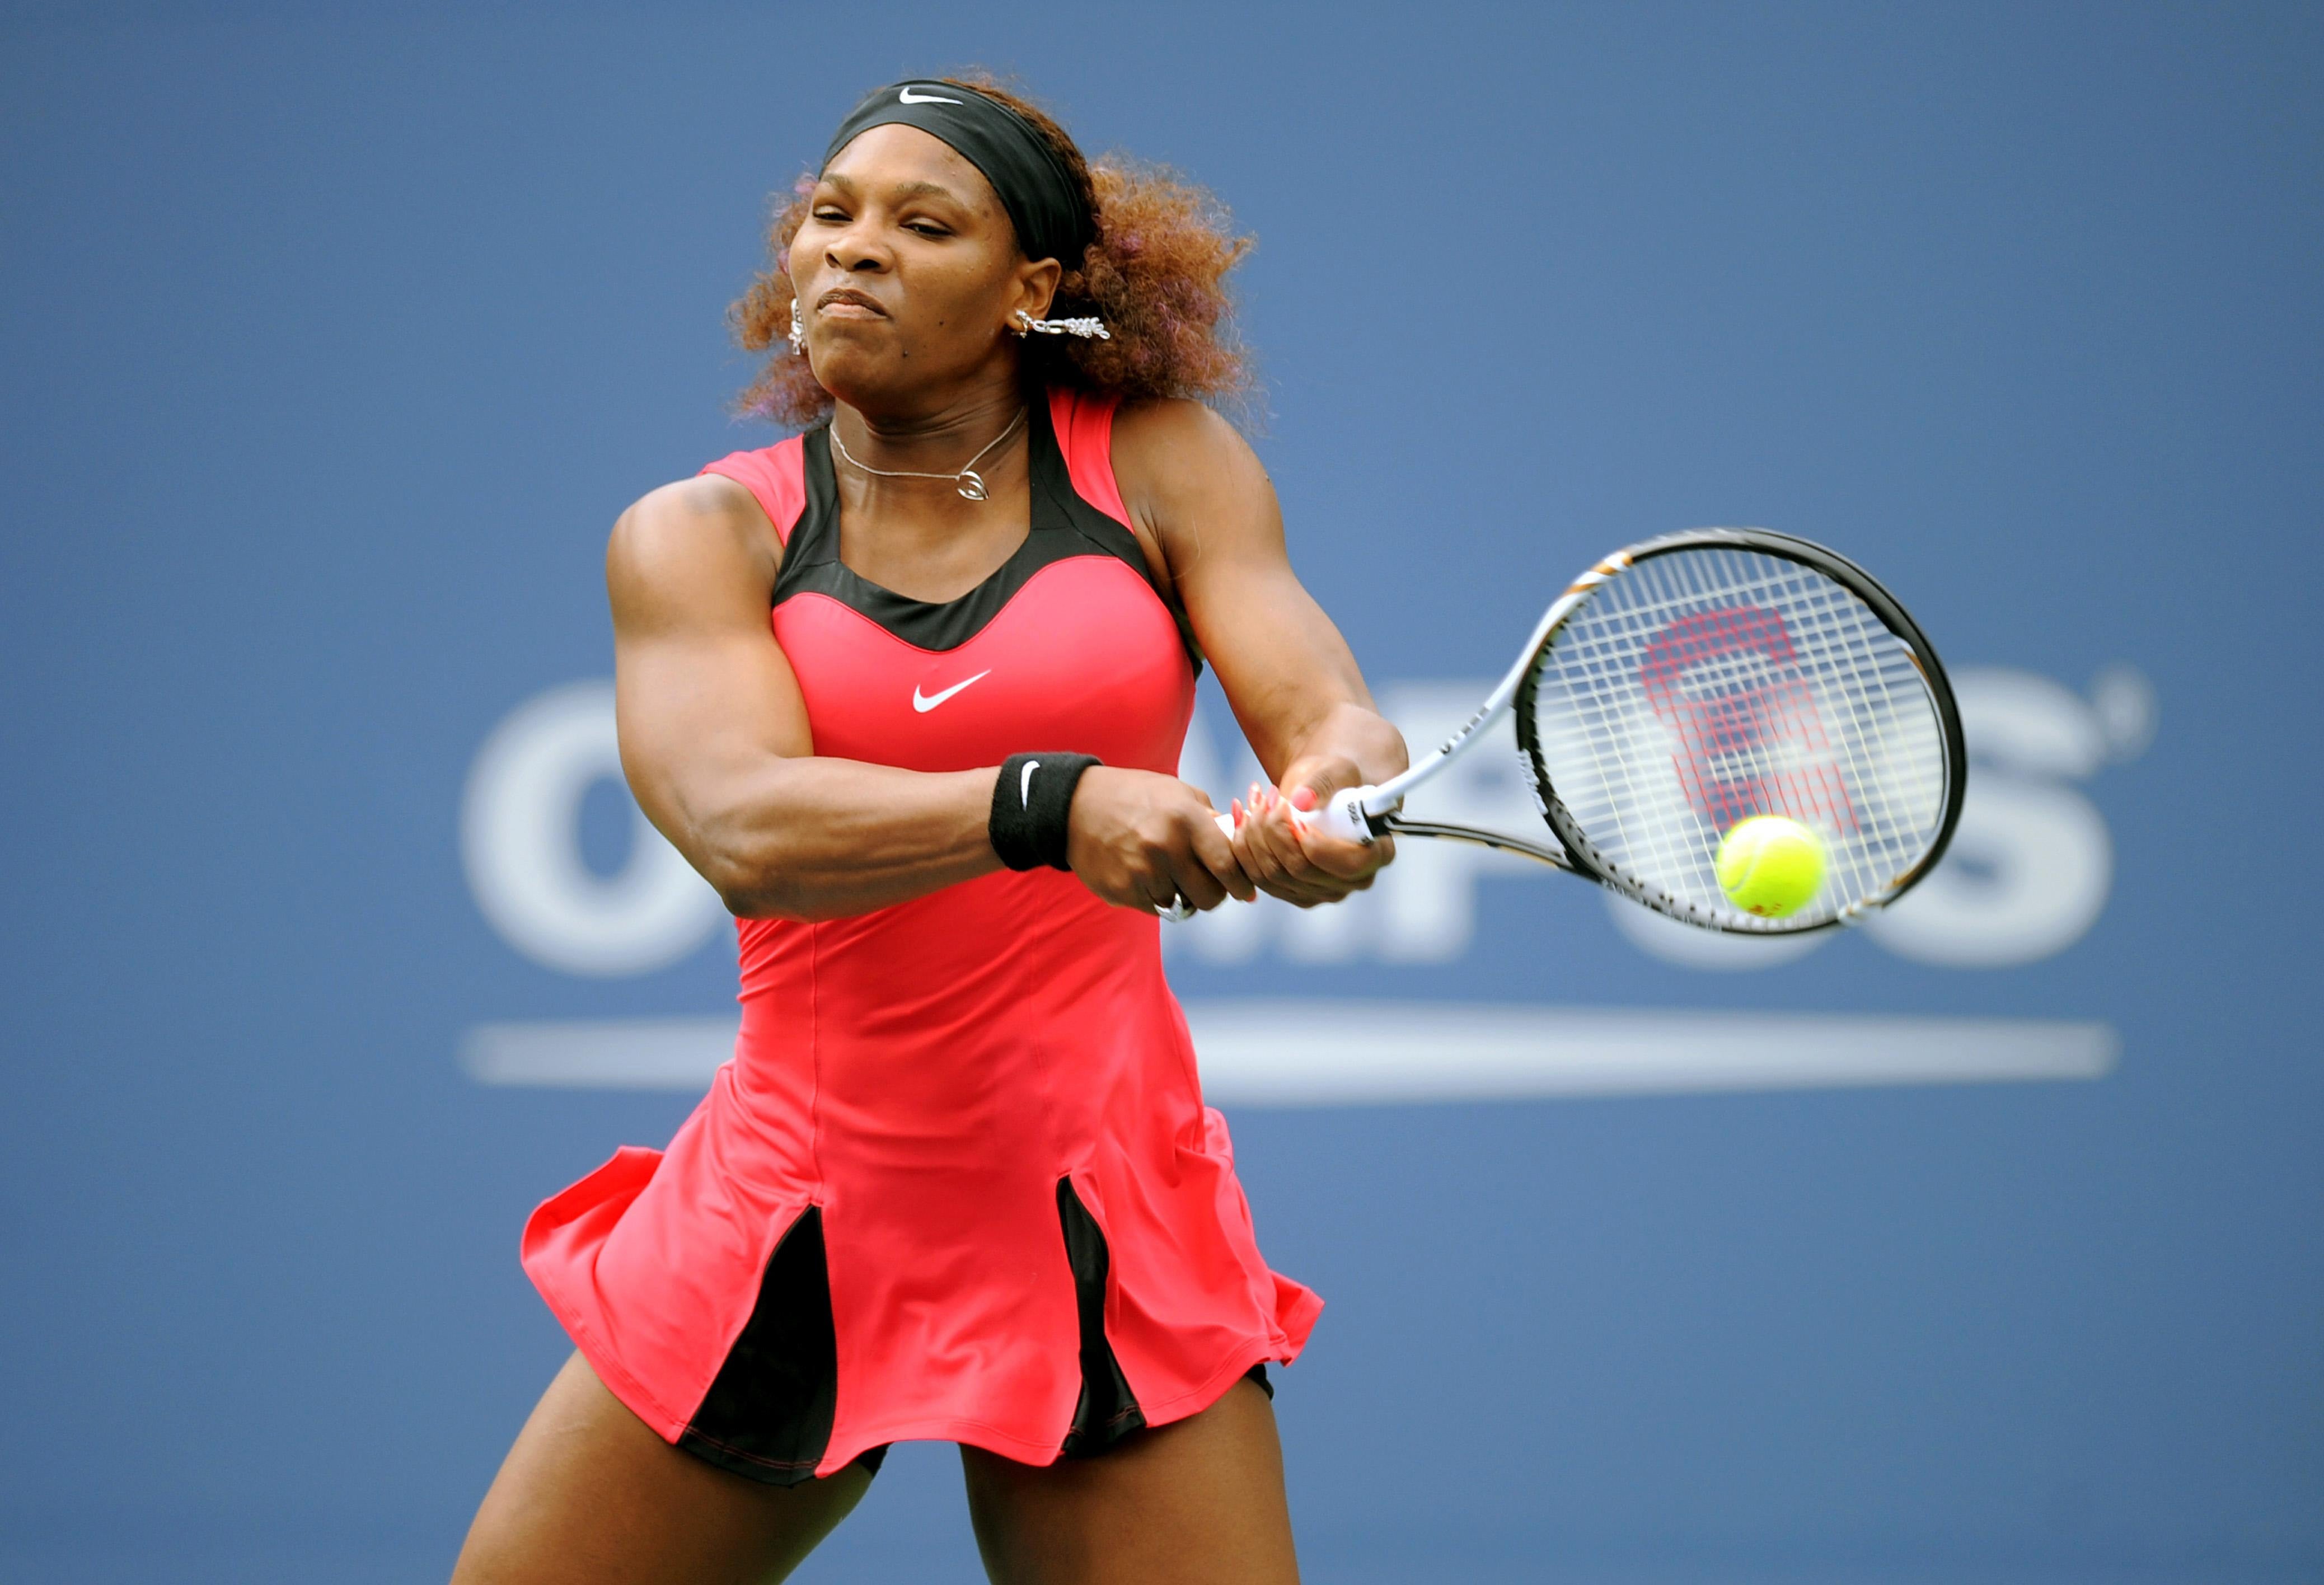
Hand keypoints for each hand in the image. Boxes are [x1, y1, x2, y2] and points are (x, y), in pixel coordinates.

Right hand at [1065, 767, 1256, 914]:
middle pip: (1208, 896)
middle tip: (1206, 884)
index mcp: (1185, 819)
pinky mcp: (1121, 891)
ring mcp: (1140, 872)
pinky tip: (1142, 874)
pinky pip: (1153, 908)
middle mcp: (1164, 847)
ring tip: (1166, 872)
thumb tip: (1241, 848)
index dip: (1240, 883)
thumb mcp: (1178, 793)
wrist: (1076, 806)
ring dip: (1180, 895)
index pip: (1226, 865)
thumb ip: (1211, 820)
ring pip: (1180, 906)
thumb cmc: (1136, 797)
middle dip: (1212, 894)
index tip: (1245, 891)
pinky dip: (1154, 897)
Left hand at [1227, 755, 1395, 907]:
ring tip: (1255, 803)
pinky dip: (1244, 847)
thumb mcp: (1335, 770)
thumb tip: (1302, 800)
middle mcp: (1352, 880)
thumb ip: (1323, 783)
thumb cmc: (1336, 780)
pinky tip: (1244, 819)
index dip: (1318, 845)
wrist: (1319, 792)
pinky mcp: (1293, 891)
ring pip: (1274, 875)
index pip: (1349, 865)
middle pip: (1302, 872)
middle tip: (1266, 799)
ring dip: (1255, 835)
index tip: (1296, 817)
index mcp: (1377, 853)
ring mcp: (1321, 891)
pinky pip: (1258, 877)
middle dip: (1274, 832)